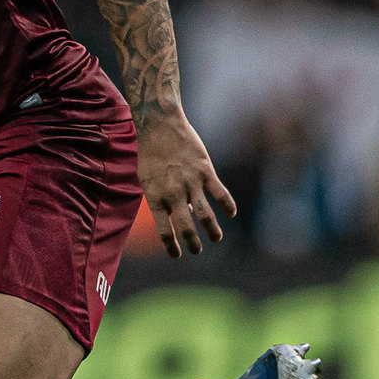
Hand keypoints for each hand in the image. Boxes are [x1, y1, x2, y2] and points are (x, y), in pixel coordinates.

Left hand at [135, 106, 236, 256]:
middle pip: (186, 228)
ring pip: (205, 215)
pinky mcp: (205, 171)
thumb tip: (179, 213)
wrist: (159, 124)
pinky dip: (227, 206)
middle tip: (197, 250)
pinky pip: (220, 194)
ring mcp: (190, 182)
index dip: (171, 246)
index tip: (177, 254)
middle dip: (193, 244)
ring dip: (212, 231)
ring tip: (216, 238)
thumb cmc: (150, 152)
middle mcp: (173, 193)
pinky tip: (230, 214)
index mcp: (155, 197)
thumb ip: (161, 197)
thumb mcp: (147, 178)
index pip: (164, 231)